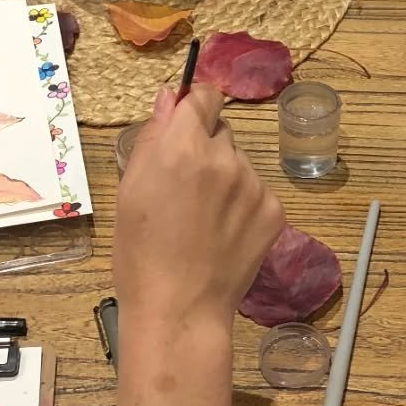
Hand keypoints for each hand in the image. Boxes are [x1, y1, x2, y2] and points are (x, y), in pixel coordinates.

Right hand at [114, 84, 284, 326]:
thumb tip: (169, 98)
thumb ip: (153, 136)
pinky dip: (243, 205)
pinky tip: (223, 233)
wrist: (180, 309)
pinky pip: (257, 192)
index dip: (195, 105)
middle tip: (186, 188)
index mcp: (182, 147)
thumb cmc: (140, 253)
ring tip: (203, 219)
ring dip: (226, 178)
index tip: (188, 122)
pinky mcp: (275, 210)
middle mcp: (224, 157)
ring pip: (240, 163)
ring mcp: (254, 184)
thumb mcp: (130, 189)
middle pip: (221, 131)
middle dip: (206, 148)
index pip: (204, 96)